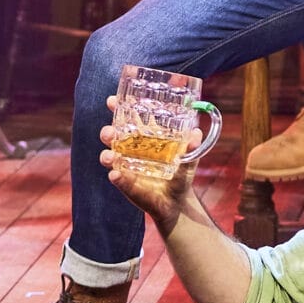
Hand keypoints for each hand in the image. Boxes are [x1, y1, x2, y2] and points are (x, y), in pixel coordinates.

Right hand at [98, 101, 196, 226]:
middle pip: (113, 136)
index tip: (112, 100)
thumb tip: (196, 133)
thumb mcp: (189, 158)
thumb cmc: (180, 174)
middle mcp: (131, 150)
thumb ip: (192, 147)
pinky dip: (116, 177)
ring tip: (111, 155)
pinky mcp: (126, 184)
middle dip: (108, 131)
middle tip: (111, 132)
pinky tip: (116, 175)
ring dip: (107, 155)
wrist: (176, 201)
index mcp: (144, 138)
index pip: (128, 119)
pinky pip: (118, 179)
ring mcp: (126, 166)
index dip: (118, 108)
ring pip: (109, 156)